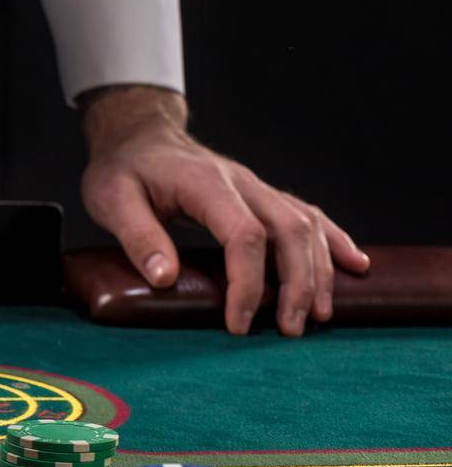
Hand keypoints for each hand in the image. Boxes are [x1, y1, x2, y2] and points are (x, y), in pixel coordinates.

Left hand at [79, 85, 368, 335]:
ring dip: (319, 270)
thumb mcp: (111, 200)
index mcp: (206, 185)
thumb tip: (165, 279)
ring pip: (306, 225)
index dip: (247, 283)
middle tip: (292, 330)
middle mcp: (242, 184)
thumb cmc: (122, 169)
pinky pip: (308, 215)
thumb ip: (138, 236)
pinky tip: (354, 265)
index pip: (244, 235)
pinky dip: (333, 241)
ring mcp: (257, 188)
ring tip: (320, 315)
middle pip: (289, 231)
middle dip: (297, 284)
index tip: (239, 323)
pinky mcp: (262, 195)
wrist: (138, 136)